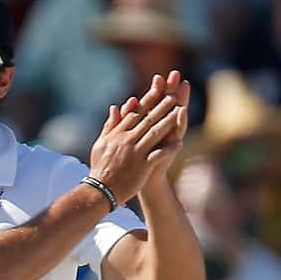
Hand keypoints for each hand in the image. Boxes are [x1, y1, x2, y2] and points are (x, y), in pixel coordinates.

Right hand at [88, 72, 183, 203]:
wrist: (100, 191)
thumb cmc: (100, 168)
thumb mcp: (100, 144)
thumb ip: (110, 125)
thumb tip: (116, 107)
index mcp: (117, 134)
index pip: (135, 113)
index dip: (148, 100)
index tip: (159, 89)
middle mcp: (126, 140)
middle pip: (147, 120)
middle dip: (162, 106)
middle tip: (174, 95)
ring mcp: (135, 153)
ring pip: (154, 133)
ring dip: (168, 121)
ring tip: (180, 111)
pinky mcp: (141, 166)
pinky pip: (158, 155)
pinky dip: (169, 149)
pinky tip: (179, 143)